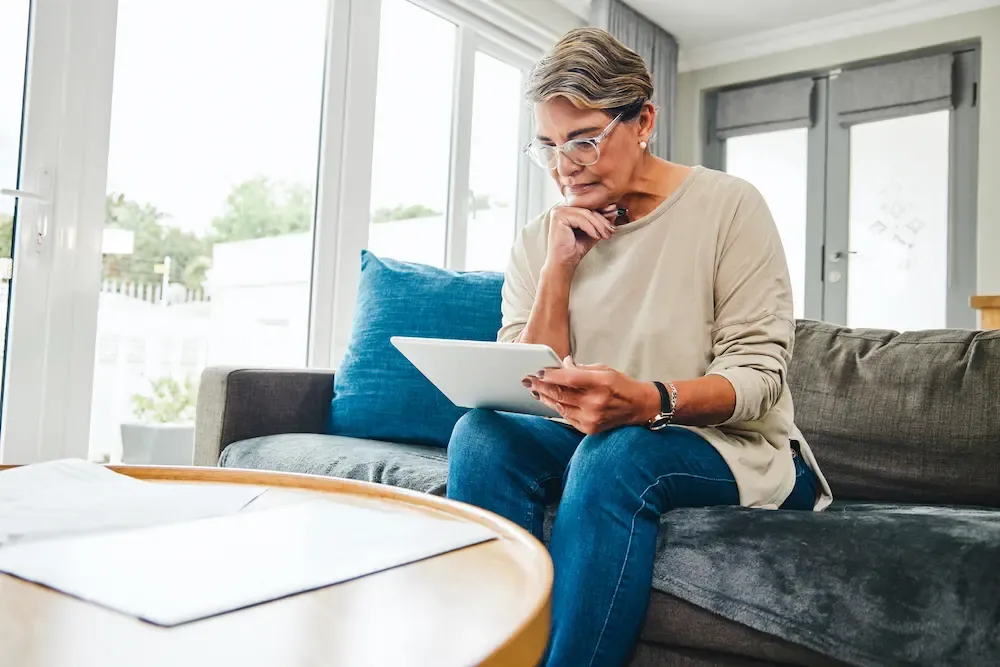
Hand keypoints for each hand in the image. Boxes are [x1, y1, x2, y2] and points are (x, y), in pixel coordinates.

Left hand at [524, 357, 659, 434]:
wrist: (639, 407)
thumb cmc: (621, 385)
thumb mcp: (604, 369)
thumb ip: (581, 368)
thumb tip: (561, 364)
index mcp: (601, 383)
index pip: (569, 379)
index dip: (551, 375)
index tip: (538, 372)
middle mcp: (596, 402)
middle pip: (561, 394)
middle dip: (541, 386)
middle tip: (528, 380)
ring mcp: (592, 418)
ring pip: (560, 407)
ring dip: (545, 398)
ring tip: (534, 390)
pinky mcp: (589, 428)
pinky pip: (566, 417)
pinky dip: (556, 408)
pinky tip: (548, 400)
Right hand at [545, 204, 619, 268]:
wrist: (564, 262)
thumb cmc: (575, 248)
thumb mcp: (593, 231)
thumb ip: (600, 221)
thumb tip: (613, 209)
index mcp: (567, 209)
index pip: (588, 207)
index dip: (602, 213)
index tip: (614, 218)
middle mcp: (561, 207)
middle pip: (587, 210)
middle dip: (602, 220)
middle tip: (612, 230)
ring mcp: (559, 211)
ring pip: (585, 214)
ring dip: (599, 225)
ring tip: (606, 235)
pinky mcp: (559, 217)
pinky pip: (580, 219)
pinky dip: (591, 228)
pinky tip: (596, 236)